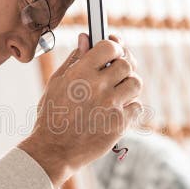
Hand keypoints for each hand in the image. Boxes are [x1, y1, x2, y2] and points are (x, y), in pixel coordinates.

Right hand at [18, 33, 142, 188]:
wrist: (54, 150)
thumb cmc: (53, 115)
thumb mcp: (57, 82)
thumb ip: (74, 59)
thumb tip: (86, 38)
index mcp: (81, 73)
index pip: (109, 46)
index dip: (114, 46)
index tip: (113, 50)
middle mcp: (98, 87)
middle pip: (127, 64)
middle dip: (123, 66)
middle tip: (116, 73)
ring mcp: (111, 106)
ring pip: (136, 84)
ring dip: (129, 85)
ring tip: (116, 93)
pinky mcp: (119, 124)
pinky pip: (137, 106)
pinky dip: (129, 107)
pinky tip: (116, 111)